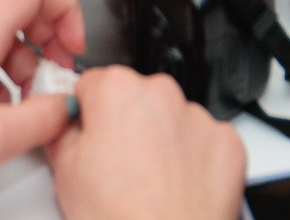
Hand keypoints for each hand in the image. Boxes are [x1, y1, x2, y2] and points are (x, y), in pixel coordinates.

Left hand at [0, 0, 85, 219]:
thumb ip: (45, 116)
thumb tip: (69, 103)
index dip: (66, 10)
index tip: (73, 48)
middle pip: (21, 8)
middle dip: (50, 41)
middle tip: (56, 79)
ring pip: (4, 36)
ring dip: (28, 66)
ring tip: (28, 106)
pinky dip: (4, 81)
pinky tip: (1, 117)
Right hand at [47, 66, 246, 219]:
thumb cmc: (118, 218)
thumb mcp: (64, 172)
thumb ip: (62, 131)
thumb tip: (65, 123)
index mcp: (117, 90)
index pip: (92, 84)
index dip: (87, 113)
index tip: (89, 135)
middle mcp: (162, 94)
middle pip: (135, 98)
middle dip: (126, 125)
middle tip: (117, 169)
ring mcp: (198, 118)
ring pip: (171, 119)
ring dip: (161, 141)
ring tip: (148, 184)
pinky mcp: (227, 143)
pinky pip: (204, 141)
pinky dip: (193, 159)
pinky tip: (177, 187)